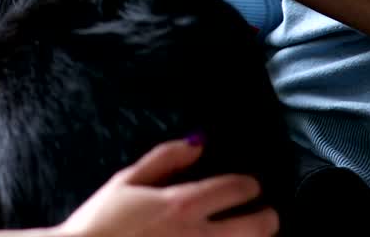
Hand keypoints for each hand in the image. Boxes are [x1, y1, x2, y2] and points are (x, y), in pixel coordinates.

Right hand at [57, 139, 277, 236]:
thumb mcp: (127, 181)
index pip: (237, 188)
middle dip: (268, 217)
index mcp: (181, 204)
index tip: (251, 186)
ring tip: (248, 234)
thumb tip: (198, 142)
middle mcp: (197, 235)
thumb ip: (165, 158)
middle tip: (265, 214)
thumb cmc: (101, 221)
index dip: (251, 185)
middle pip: (259, 226)